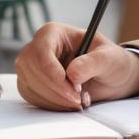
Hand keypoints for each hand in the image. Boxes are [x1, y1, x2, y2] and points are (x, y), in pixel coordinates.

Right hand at [14, 23, 138, 110]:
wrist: (110, 77)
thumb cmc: (109, 61)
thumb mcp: (108, 57)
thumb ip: (92, 62)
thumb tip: (72, 74)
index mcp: (54, 32)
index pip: (41, 52)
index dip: (53, 73)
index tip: (72, 89)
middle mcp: (38, 47)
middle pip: (31, 69)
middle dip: (55, 89)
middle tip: (78, 99)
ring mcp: (32, 66)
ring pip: (29, 85)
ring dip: (54, 100)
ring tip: (78, 100)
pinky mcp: (31, 84)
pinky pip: (32, 97)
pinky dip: (51, 105)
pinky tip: (69, 104)